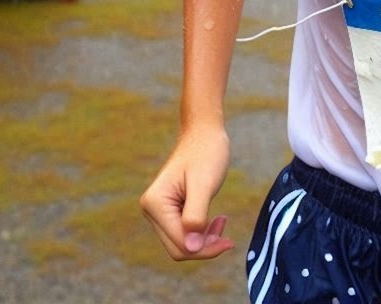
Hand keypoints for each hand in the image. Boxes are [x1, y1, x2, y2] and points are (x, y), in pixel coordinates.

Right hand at [140, 123, 233, 261]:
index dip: (205, 249)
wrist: (204, 132)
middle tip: (227, 236)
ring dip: (204, 240)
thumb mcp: (204, 184)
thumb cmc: (206, 152)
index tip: (229, 242)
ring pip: (182, 243)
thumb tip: (191, 248)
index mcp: (155, 204)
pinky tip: (217, 221)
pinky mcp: (169, 209)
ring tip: (222, 222)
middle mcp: (151, 209)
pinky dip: (201, 232)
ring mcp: (159, 210)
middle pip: (179, 248)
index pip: (180, 244)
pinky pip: (184, 232)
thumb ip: (196, 216)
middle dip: (204, 246)